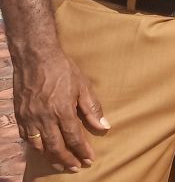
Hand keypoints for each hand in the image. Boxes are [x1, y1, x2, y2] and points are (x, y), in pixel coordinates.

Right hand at [13, 48, 108, 171]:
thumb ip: (92, 109)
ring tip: (61, 164)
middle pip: (56, 147)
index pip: (74, 138)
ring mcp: (29, 118)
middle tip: (76, 167)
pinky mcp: (20, 115)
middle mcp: (44, 118)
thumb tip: (104, 127)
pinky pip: (27, 138)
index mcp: (62, 111)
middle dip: (67, 160)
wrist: (35, 57)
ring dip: (51, 158)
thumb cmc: (62, 69)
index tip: (90, 160)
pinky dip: (36, 147)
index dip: (82, 152)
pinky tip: (44, 149)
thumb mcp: (83, 86)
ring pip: (39, 147)